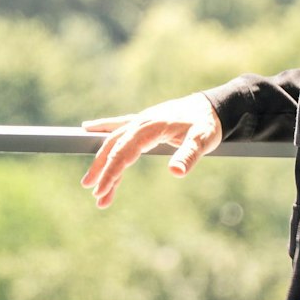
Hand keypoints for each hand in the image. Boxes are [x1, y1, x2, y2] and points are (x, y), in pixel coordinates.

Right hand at [80, 93, 221, 207]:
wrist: (211, 106)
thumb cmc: (207, 124)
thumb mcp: (203, 140)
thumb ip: (189, 155)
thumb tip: (176, 171)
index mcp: (150, 127)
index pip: (123, 152)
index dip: (110, 173)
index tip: (101, 192)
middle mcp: (140, 122)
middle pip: (113, 148)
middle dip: (101, 171)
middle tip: (94, 193)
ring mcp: (140, 120)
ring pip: (113, 141)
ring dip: (102, 162)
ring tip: (96, 187)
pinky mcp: (143, 121)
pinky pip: (117, 126)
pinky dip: (102, 129)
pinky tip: (87, 129)